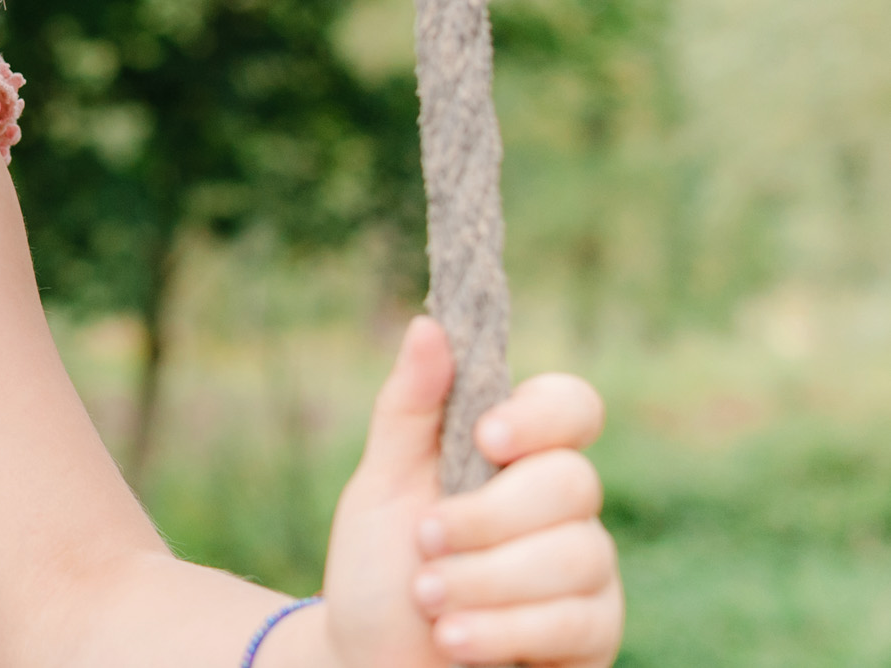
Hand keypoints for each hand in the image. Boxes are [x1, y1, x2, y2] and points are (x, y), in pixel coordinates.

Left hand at [318, 317, 622, 666]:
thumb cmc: (377, 571)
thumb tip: (429, 325)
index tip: (485, 438)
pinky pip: (577, 623)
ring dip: (484, 581)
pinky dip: (504, 630)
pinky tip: (455, 640)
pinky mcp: (591, 637)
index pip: (572, 406)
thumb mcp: (379, 486)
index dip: (539, 416)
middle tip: (424, 543)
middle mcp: (563, 510)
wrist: (367, 663)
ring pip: (577, 556)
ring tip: (428, 601)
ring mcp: (586, 575)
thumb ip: (409, 408)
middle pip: (573, 483)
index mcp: (514, 457)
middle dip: (487, 518)